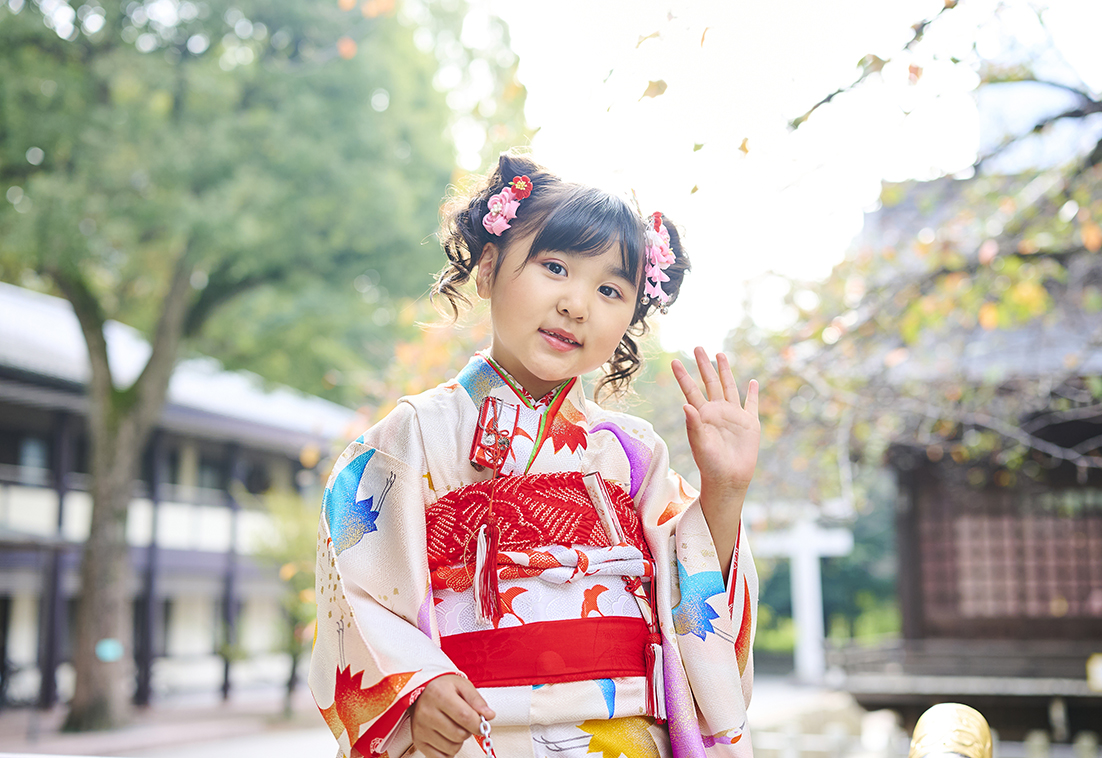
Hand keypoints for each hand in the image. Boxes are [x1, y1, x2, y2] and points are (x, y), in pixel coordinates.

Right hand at [411, 674, 494, 757]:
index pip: (464, 716)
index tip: (482, 724)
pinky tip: (446, 737)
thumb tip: (489, 715)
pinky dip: (448, 750)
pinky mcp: (418, 741)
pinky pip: (441, 757)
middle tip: (463, 721)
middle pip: (459, 734)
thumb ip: (477, 700)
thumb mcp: (462, 685)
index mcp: (439, 694)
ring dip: (458, 740)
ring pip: (452, 748)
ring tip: (453, 726)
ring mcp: (421, 728)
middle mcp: (426, 712)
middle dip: (468, 730)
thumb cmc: (443, 689)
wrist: (421, 693)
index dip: (478, 724)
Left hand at [671, 347, 759, 574]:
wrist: (729, 479)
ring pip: (730, 387)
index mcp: (702, 415)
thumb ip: (694, 425)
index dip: (684, 376)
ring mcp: (734, 416)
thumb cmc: (710, 464)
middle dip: (704, 365)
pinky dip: (752, 393)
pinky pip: (751, 404)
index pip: (691, 390)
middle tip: (698, 347)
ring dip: (726, 371)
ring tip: (721, 355)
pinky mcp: (749, 424)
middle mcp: (717, 411)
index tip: (675, 361)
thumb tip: (686, 405)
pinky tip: (752, 381)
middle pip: (710, 382)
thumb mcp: (700, 444)